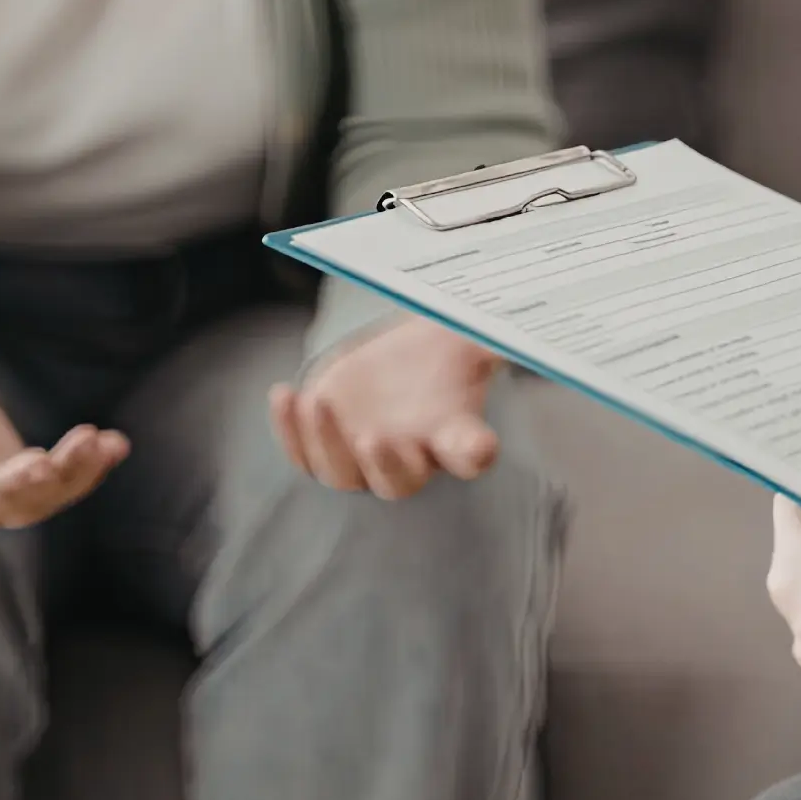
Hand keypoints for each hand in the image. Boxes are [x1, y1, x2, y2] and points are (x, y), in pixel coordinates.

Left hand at [269, 316, 501, 499]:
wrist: (407, 360)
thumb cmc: (443, 356)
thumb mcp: (468, 341)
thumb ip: (488, 338)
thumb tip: (516, 318)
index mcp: (456, 436)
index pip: (472, 456)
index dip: (473, 454)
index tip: (478, 446)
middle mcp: (412, 460)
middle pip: (399, 481)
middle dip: (386, 465)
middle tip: (375, 438)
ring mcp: (364, 459)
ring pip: (342, 474)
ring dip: (325, 443)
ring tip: (315, 402)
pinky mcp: (326, 446)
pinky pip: (303, 454)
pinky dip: (290, 431)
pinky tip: (283, 396)